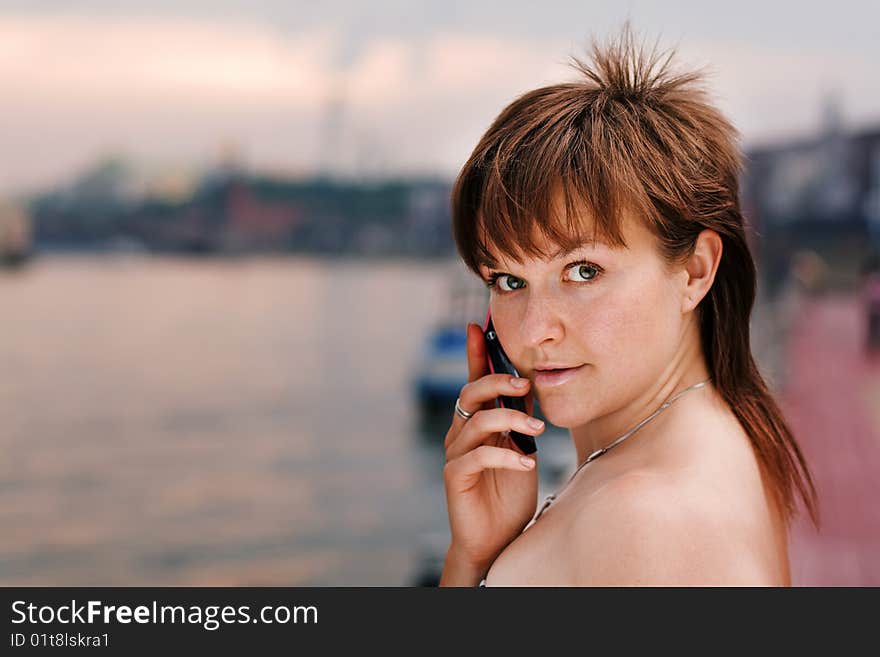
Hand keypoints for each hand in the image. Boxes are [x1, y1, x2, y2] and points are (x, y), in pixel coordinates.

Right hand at [442, 322, 542, 576]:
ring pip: (477, 420)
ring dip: (511, 419)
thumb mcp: (521, 447)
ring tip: (537, 430)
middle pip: (471, 393)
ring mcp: (455, 453)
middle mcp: (461, 433)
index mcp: (476, 422)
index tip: (478, 326)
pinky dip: (505, 454)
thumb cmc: (509, 491)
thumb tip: (529, 384)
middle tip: (524, 383)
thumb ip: (518, 418)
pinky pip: (478, 454)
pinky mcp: (455, 475)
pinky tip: (528, 461)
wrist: (496, 536)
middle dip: (497, 381)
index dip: (474, 353)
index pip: (474, 381)